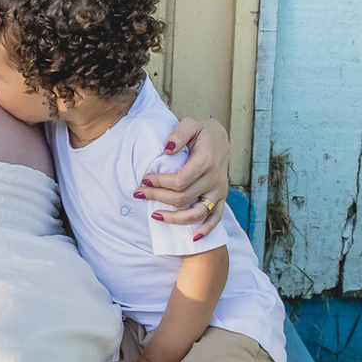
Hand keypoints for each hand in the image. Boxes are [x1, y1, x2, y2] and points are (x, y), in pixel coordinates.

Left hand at [137, 117, 229, 238]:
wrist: (222, 138)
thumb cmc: (202, 131)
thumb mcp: (191, 123)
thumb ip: (178, 134)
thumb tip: (166, 150)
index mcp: (206, 161)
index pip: (179, 180)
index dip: (159, 182)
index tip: (144, 179)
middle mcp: (214, 179)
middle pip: (183, 198)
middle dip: (158, 197)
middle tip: (139, 193)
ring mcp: (219, 191)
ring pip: (197, 213)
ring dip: (175, 218)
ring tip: (154, 215)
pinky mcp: (222, 198)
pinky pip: (216, 218)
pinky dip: (206, 230)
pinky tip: (192, 238)